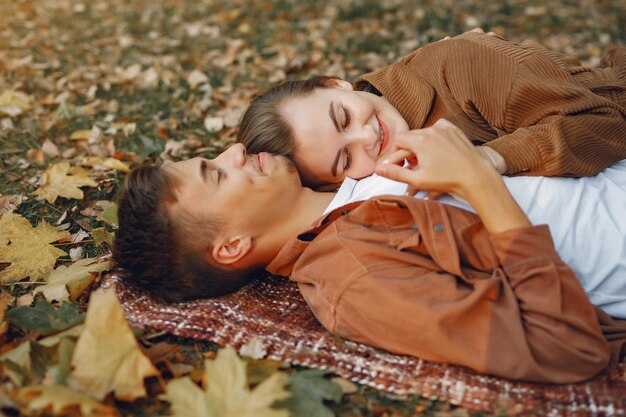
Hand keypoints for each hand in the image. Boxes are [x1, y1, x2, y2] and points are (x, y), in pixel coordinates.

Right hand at [376, 119, 530, 233]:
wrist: (475, 176)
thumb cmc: (446, 180)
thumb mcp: (417, 180)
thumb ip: (395, 172)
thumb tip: (377, 169)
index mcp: (419, 141)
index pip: (398, 141)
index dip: (396, 153)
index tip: (400, 164)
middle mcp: (431, 130)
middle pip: (410, 136)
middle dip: (408, 150)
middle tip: (412, 165)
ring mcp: (444, 128)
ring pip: (423, 132)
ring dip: (421, 144)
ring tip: (426, 160)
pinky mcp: (454, 129)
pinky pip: (438, 128)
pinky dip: (434, 137)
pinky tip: (437, 149)